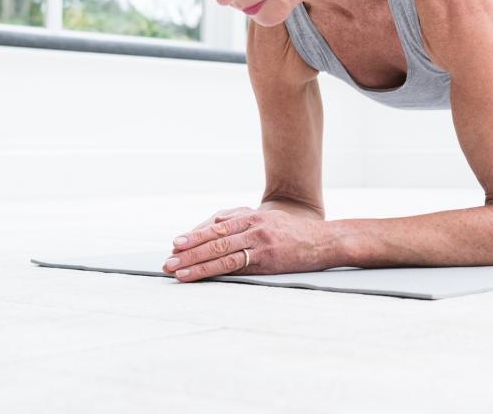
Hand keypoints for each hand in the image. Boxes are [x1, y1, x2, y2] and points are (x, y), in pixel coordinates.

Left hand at [162, 210, 328, 281]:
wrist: (325, 241)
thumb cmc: (294, 234)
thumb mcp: (269, 221)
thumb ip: (243, 222)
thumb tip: (213, 228)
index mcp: (252, 216)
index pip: (216, 225)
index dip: (194, 235)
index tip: (175, 244)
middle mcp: (253, 225)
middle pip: (213, 237)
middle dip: (188, 250)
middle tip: (167, 260)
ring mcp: (259, 241)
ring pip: (219, 251)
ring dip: (194, 262)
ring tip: (175, 270)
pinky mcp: (266, 259)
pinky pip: (233, 265)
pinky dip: (211, 270)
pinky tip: (197, 275)